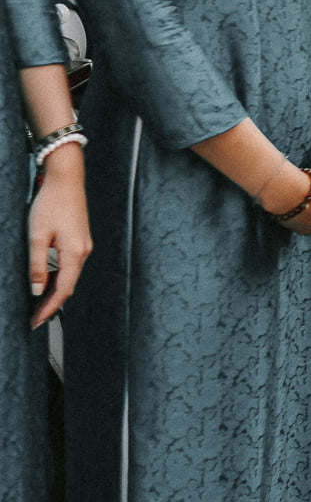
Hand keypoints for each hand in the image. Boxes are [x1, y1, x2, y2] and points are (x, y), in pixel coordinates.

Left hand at [26, 147, 88, 326]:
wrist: (66, 179)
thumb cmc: (51, 204)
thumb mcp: (37, 236)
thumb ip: (37, 265)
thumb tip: (36, 290)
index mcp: (75, 253)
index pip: (62, 290)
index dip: (49, 308)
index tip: (36, 322)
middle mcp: (83, 251)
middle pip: (68, 285)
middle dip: (51, 303)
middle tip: (35, 318)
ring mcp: (84, 245)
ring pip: (69, 276)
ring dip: (54, 291)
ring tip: (38, 304)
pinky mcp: (80, 239)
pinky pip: (70, 265)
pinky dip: (58, 277)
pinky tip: (47, 281)